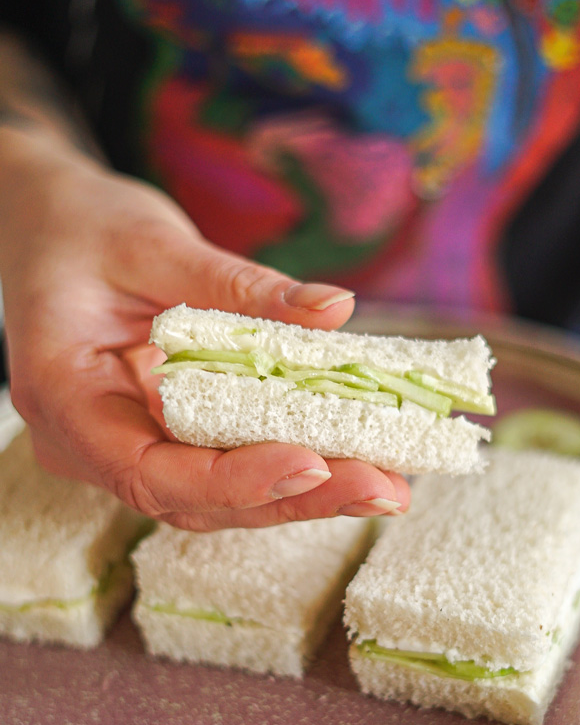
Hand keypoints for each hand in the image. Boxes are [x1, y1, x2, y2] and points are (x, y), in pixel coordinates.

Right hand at [0, 132, 409, 529]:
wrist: (48, 226)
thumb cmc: (80, 228)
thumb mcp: (153, 243)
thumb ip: (239, 285)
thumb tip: (334, 309)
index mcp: (66, 397)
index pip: (147, 471)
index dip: (234, 479)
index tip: (314, 462)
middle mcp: (94, 441)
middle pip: (197, 497)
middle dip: (294, 495)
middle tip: (382, 487)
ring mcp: (130, 443)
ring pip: (218, 493)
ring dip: (304, 491)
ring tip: (385, 481)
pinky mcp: (165, 433)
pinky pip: (226, 459)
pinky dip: (289, 459)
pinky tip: (351, 453)